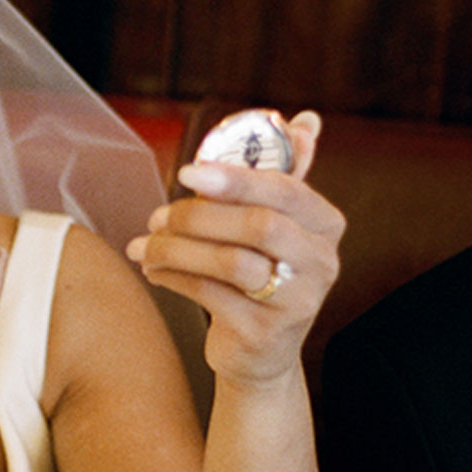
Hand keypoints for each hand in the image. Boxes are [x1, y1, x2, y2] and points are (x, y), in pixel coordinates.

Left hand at [125, 111, 344, 383]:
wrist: (259, 353)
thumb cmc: (260, 274)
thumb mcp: (275, 224)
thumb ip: (283, 173)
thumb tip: (307, 119)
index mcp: (325, 225)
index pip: (286, 190)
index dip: (236, 178)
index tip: (187, 173)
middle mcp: (322, 263)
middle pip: (259, 225)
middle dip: (198, 215)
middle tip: (158, 215)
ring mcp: (297, 301)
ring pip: (230, 262)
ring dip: (177, 248)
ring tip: (146, 244)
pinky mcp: (265, 332)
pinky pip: (210, 294)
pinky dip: (173, 276)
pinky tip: (154, 269)